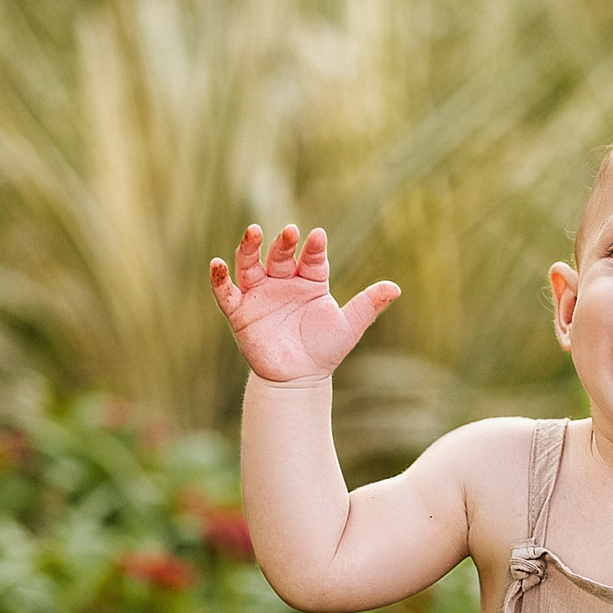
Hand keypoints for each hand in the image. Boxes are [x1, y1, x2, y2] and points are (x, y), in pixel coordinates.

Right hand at [209, 224, 399, 383]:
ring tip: (253, 231)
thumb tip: (396, 287)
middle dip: (283, 243)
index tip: (318, 237)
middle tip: (289, 232)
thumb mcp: (349, 327)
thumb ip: (369, 305)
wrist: (299, 380)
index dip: (313, 248)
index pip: (312, 258)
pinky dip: (219, 278)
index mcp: (310, 281)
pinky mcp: (240, 312)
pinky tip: (216, 264)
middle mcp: (283, 282)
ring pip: (250, 264)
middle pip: (280, 256)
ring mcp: (260, 294)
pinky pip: (226, 292)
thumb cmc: (324, 351)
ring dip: (249, 247)